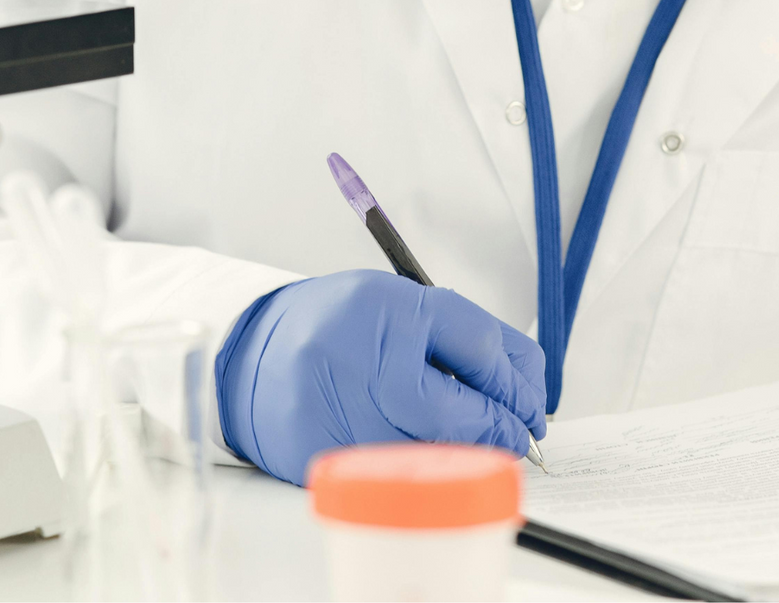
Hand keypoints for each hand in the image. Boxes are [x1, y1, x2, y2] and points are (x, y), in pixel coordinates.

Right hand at [214, 270, 546, 484]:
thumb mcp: (397, 303)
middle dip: (502, 428)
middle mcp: (360, 360)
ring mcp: (338, 415)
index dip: (518, 383)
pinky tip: (435, 460)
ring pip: (434, 454)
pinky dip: (426, 471)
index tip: (531, 402)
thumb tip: (525, 381)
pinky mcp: (322, 459)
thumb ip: (461, 336)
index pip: (479, 350)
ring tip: (485, 446)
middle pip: (461, 415)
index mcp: (386, 309)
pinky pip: (394, 475)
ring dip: (471, 455)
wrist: (247, 355)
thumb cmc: (333, 327)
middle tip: (521, 433)